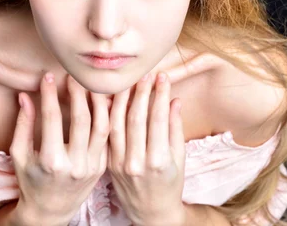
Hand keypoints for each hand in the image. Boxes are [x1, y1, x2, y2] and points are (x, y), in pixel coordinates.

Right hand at [10, 72, 109, 225]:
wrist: (51, 211)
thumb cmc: (30, 181)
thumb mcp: (20, 155)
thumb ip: (23, 125)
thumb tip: (25, 95)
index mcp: (51, 160)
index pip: (52, 118)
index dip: (50, 93)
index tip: (49, 77)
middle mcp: (75, 164)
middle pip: (82, 118)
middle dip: (77, 92)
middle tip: (73, 76)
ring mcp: (92, 166)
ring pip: (102, 125)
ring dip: (99, 101)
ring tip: (92, 84)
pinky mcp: (102, 167)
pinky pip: (108, 136)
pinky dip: (108, 117)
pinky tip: (104, 101)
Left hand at [107, 72, 186, 225]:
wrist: (150, 212)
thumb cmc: (170, 184)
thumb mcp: (179, 159)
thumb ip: (175, 129)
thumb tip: (174, 100)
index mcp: (158, 160)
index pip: (158, 119)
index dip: (160, 95)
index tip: (162, 77)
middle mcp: (136, 162)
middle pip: (135, 118)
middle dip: (141, 92)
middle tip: (145, 74)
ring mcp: (119, 163)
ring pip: (116, 122)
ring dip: (121, 99)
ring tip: (127, 80)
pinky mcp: (108, 163)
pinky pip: (107, 133)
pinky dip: (107, 114)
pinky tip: (110, 98)